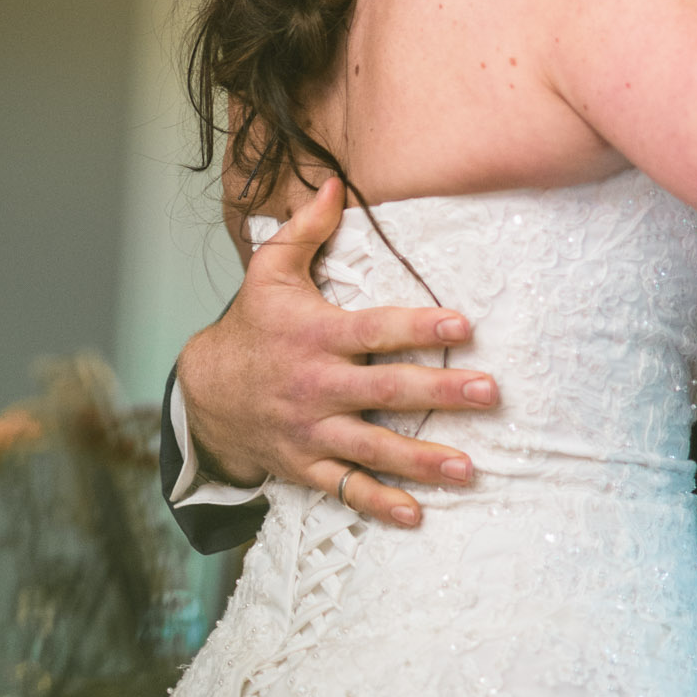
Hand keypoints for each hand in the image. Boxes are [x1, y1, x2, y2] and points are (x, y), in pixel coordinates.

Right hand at [176, 178, 498, 528]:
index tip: (464, 325)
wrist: (206, 394)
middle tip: (490, 394)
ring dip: (422, 461)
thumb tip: (335, 183)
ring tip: (470, 468)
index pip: (376, 329)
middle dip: (441, 395)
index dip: (419, 328)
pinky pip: (346, 490)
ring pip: (373, 450)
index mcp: (317, 335)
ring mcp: (313, 432)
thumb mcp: (270, 270)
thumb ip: (307, 228)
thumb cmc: (252, 325)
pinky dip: (379, 505)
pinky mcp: (307, 465)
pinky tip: (417, 514)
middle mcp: (318, 386)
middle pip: (387, 392)